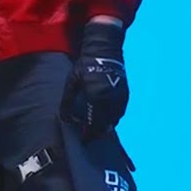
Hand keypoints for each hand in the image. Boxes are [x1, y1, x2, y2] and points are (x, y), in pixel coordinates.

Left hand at [62, 21, 128, 140]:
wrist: (105, 50)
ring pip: (115, 120)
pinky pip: (121, 112)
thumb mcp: (72, 82)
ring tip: (97, 129)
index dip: (88, 134)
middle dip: (97, 133)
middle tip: (89, 136)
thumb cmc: (85, 65)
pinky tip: (106, 118)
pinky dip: (114, 118)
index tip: (83, 140)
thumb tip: (65, 118)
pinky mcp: (125, 94)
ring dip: (106, 126)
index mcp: (96, 97)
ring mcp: (120, 97)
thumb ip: (67, 102)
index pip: (93, 123)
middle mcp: (110, 100)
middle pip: (105, 125)